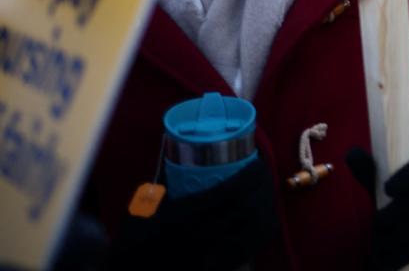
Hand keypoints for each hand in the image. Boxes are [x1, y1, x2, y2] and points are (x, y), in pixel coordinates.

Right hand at [110, 155, 277, 269]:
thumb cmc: (133, 243)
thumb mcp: (140, 210)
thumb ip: (161, 186)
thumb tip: (177, 158)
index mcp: (186, 216)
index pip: (231, 191)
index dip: (251, 175)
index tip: (257, 162)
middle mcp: (205, 234)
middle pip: (249, 206)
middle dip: (263, 185)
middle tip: (263, 172)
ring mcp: (215, 253)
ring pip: (256, 226)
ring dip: (267, 204)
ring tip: (266, 190)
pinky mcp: (221, 266)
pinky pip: (252, 246)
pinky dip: (264, 228)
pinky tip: (265, 215)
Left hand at [346, 148, 408, 270]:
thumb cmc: (403, 192)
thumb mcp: (387, 178)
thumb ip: (369, 168)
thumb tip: (351, 154)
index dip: (408, 176)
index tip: (387, 189)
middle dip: (395, 215)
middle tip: (376, 223)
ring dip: (395, 238)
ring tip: (378, 241)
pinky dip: (402, 254)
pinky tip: (386, 256)